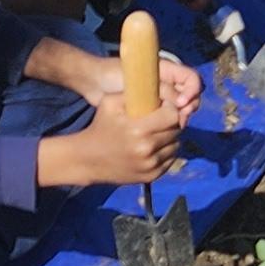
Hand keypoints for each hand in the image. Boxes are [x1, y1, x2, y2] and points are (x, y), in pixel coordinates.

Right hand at [47, 71, 191, 188]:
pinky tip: (153, 147)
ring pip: (176, 145)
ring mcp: (151, 165)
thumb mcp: (109, 103)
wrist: (88, 159)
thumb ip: (134, 93)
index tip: (164, 107)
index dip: (171, 108)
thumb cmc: (101, 126)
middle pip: (176, 130)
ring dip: (169, 138)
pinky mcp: (152, 175)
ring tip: (156, 133)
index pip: (172, 115)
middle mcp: (147, 149)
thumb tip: (159, 89)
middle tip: (161, 120)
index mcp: (138, 129)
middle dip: (171, 123)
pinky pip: (170, 159)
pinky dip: (165, 152)